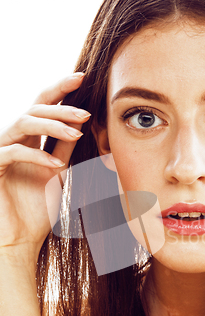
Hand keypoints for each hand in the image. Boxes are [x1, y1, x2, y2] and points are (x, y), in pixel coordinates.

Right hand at [0, 73, 89, 261]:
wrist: (20, 238)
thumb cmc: (38, 208)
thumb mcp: (58, 173)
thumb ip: (65, 148)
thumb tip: (83, 124)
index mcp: (30, 139)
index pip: (44, 106)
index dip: (60, 89)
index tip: (82, 77)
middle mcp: (14, 139)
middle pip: (34, 108)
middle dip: (61, 105)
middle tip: (85, 111)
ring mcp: (1, 150)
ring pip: (23, 122)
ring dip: (52, 125)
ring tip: (77, 132)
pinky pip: (13, 151)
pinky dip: (36, 155)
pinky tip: (56, 164)